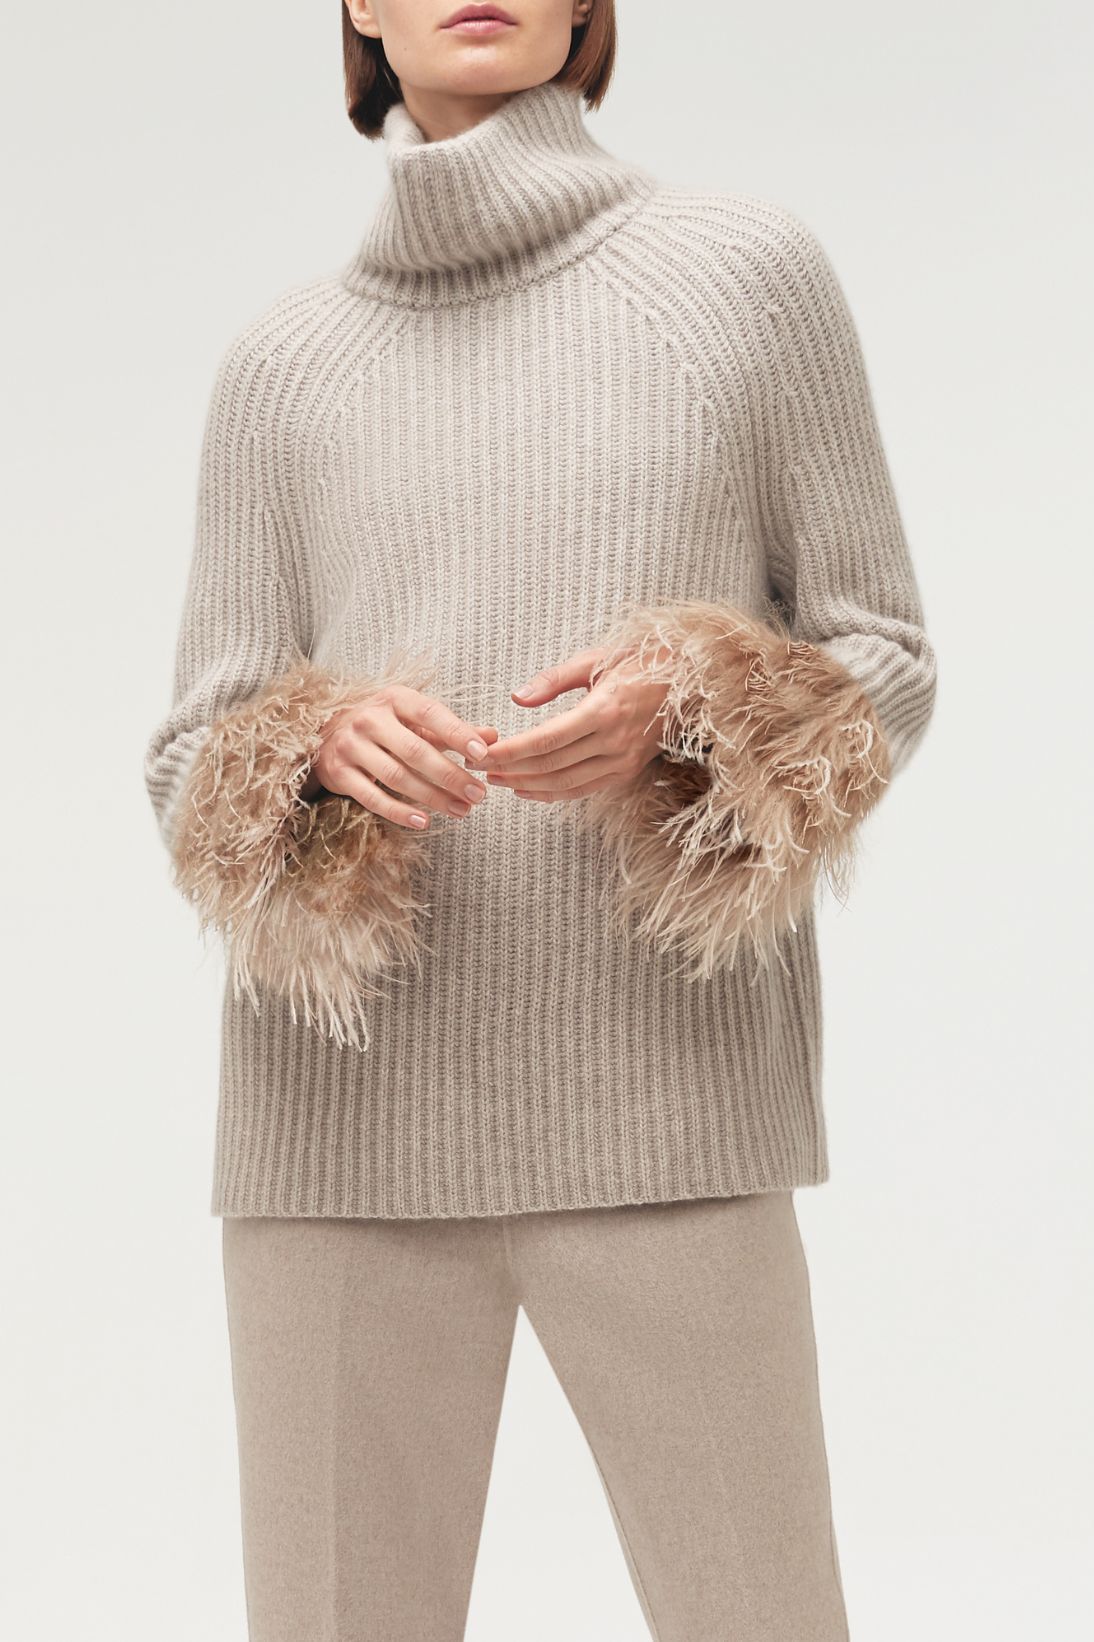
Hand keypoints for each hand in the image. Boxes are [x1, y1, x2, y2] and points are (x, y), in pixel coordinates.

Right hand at [302, 684, 499, 828]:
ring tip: (461, 810)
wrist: (326, 734)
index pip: (429, 713)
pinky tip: (424, 821)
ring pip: (397, 776)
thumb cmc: (382, 726)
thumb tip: (492, 736)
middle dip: (451, 775)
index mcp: (393, 699)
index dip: (457, 733)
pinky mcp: (338, 773)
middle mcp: (369, 719)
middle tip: (478, 794)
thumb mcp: (413, 720)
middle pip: (415, 751)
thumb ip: (452, 729)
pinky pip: (373, 798)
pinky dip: (399, 812)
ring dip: (433, 797)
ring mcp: (351, 746)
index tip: (483, 754)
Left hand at [466, 646, 672, 801]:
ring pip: (565, 783)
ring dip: (527, 785)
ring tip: (497, 781)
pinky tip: (528, 789)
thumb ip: (555, 679)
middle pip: (551, 765)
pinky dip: (553, 793)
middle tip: (479, 768)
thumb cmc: (640, 662)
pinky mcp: (626, 772)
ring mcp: (623, 761)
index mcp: (604, 710)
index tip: (482, 753)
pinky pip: (583, 789)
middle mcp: (614, 742)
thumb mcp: (597, 658)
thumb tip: (517, 698)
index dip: (511, 751)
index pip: (547, 739)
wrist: (689, 682)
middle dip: (511, 770)